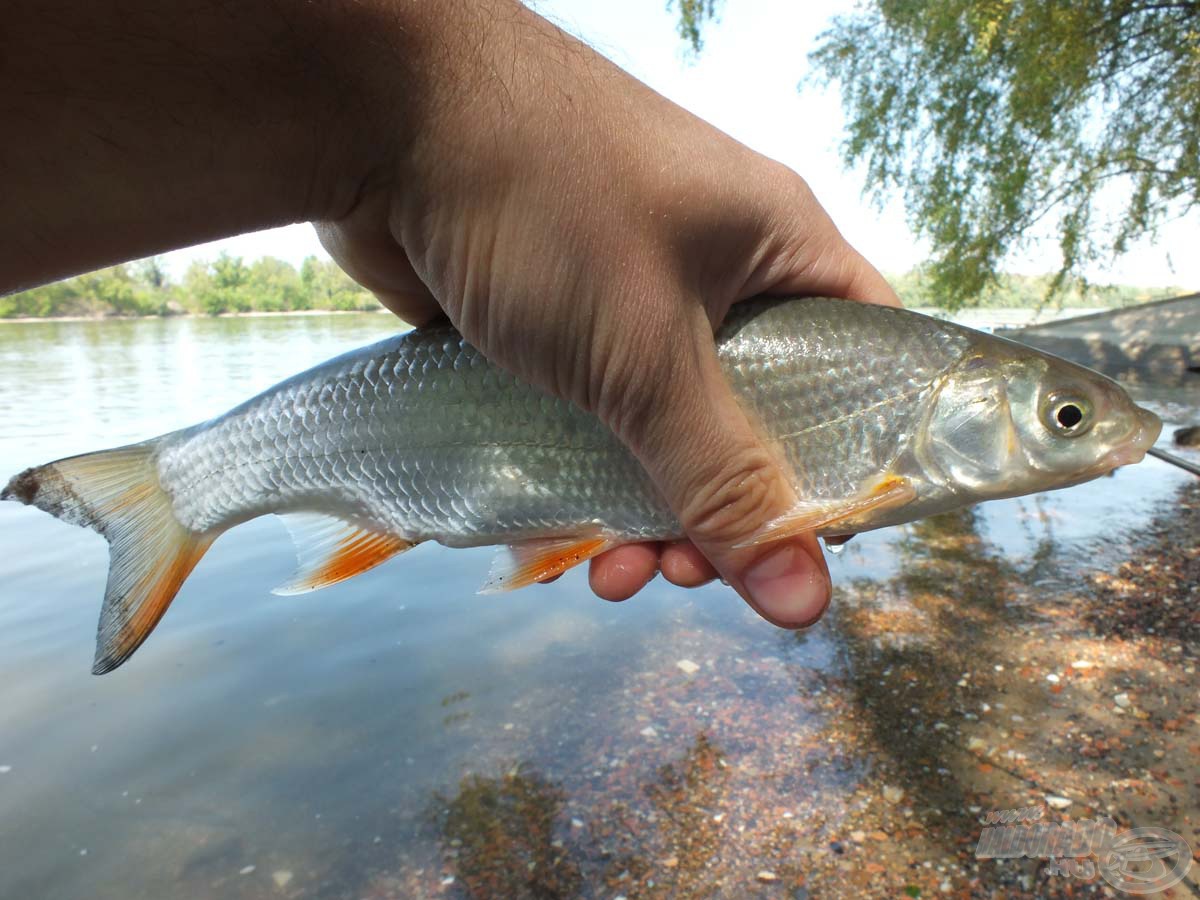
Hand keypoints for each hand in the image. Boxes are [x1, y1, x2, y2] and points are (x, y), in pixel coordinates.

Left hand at [318, 0, 898, 627]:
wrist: (378, 115)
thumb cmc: (544, 205)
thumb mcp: (649, 353)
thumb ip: (723, 477)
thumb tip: (805, 598)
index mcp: (778, 251)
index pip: (864, 367)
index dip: (852, 463)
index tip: (815, 545)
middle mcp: (716, 274)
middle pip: (755, 420)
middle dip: (722, 509)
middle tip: (684, 571)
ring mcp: (630, 297)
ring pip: (664, 429)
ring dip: (643, 510)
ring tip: (610, 571)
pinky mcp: (556, 323)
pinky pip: (593, 418)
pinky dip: (580, 476)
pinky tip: (551, 534)